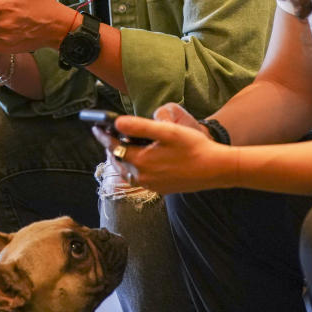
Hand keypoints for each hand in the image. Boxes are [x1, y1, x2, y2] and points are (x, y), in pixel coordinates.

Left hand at [90, 109, 236, 194]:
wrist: (215, 169)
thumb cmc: (193, 147)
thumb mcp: (167, 131)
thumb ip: (140, 127)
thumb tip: (117, 122)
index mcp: (141, 161)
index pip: (113, 146)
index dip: (103, 135)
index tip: (96, 126)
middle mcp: (143, 176)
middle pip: (119, 161)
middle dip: (111, 147)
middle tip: (107, 135)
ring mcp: (152, 185)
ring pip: (128, 172)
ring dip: (123, 159)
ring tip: (122, 146)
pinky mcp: (161, 189)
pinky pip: (140, 178)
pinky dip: (135, 167)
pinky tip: (142, 160)